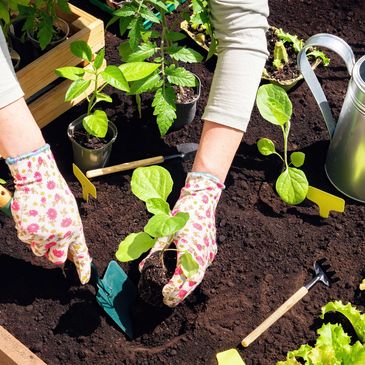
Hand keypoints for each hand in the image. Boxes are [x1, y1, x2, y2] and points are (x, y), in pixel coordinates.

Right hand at [6, 144, 90, 283]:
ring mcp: (44, 235)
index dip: (83, 268)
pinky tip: (31, 218)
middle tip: (51, 241)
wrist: (39, 180)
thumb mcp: (69, 213)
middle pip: (57, 259)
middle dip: (54, 255)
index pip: (81, 253)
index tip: (84, 280)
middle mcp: (61, 236)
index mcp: (75, 229)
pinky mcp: (28, 233)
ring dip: (39, 242)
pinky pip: (26, 240)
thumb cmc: (56, 195)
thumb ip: (69, 231)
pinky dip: (27, 232)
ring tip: (41, 222)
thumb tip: (66, 247)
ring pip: (39, 251)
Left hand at [139, 172, 223, 306]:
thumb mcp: (166, 230)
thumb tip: (143, 268)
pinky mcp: (211, 249)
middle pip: (193, 280)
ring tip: (176, 295)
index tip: (164, 295)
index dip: (174, 288)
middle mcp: (202, 252)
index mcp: (190, 247)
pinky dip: (194, 275)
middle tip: (168, 302)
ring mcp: (209, 251)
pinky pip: (203, 267)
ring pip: (199, 275)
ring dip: (188, 286)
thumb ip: (156, 250)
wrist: (203, 199)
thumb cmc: (182, 213)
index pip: (183, 275)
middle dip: (181, 293)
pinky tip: (185, 278)